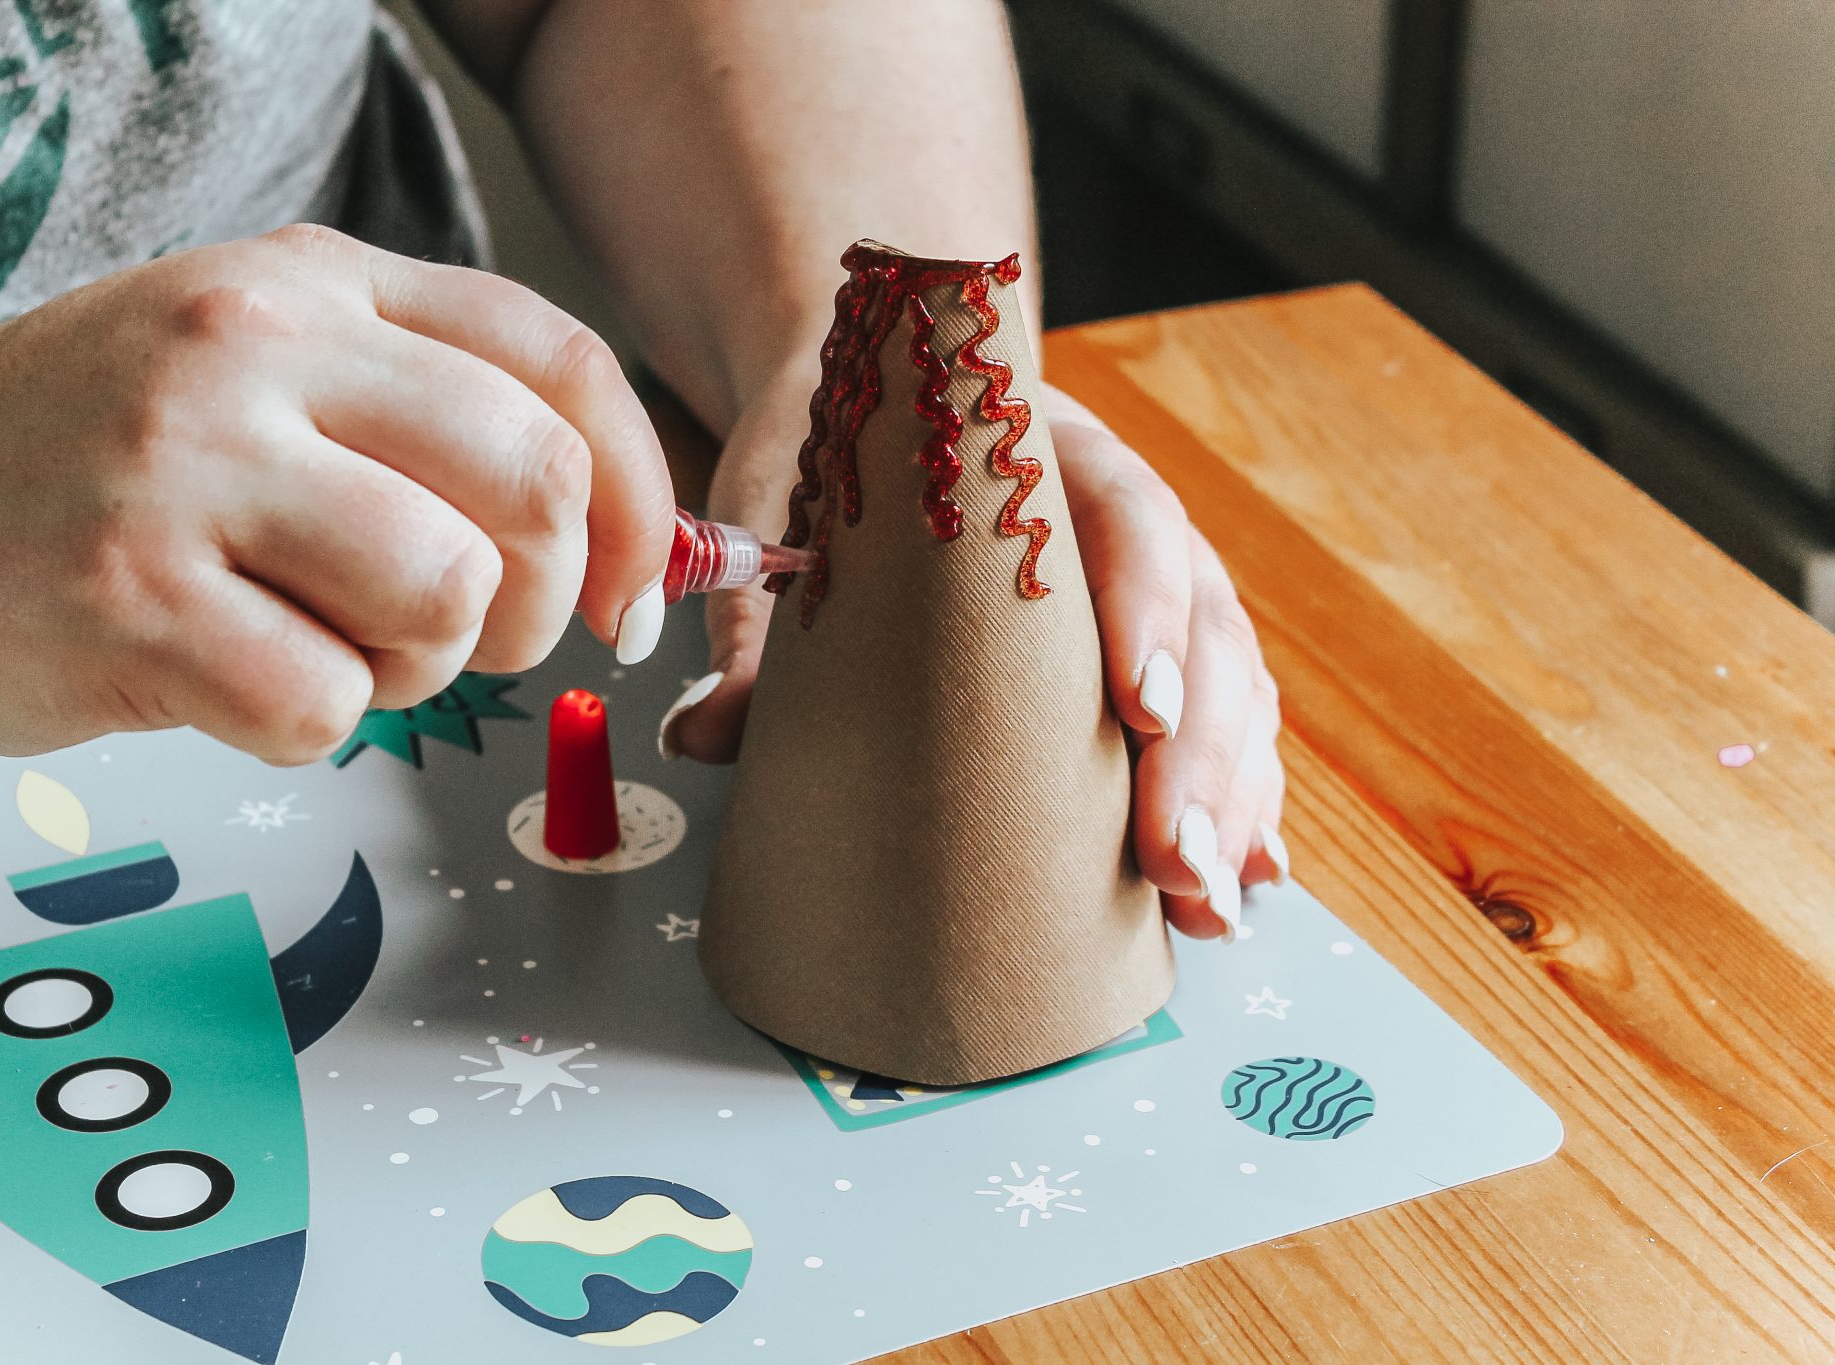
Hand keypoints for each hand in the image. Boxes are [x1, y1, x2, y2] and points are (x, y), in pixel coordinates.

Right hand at [0, 225, 673, 762]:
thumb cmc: (86, 461)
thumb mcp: (256, 369)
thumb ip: (425, 414)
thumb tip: (622, 538)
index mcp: (311, 285)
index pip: (559, 364)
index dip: (639, 495)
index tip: (632, 589)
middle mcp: (259, 351)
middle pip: (534, 483)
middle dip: (537, 598)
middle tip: (464, 632)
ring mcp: (189, 468)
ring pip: (446, 595)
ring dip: (417, 668)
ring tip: (324, 648)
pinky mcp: (132, 602)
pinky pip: (329, 707)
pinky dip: (307, 726)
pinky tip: (229, 681)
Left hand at [664, 375, 1285, 939]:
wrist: (876, 414)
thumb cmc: (840, 472)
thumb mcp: (791, 532)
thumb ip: (761, 634)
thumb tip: (698, 735)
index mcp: (1050, 461)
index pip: (1127, 518)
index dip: (1144, 609)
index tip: (1137, 705)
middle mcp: (1129, 520)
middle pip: (1202, 624)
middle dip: (1197, 751)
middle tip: (1170, 861)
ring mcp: (1162, 587)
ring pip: (1231, 684)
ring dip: (1229, 795)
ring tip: (1207, 901)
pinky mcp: (1166, 657)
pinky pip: (1227, 724)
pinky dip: (1239, 800)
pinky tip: (1241, 880)